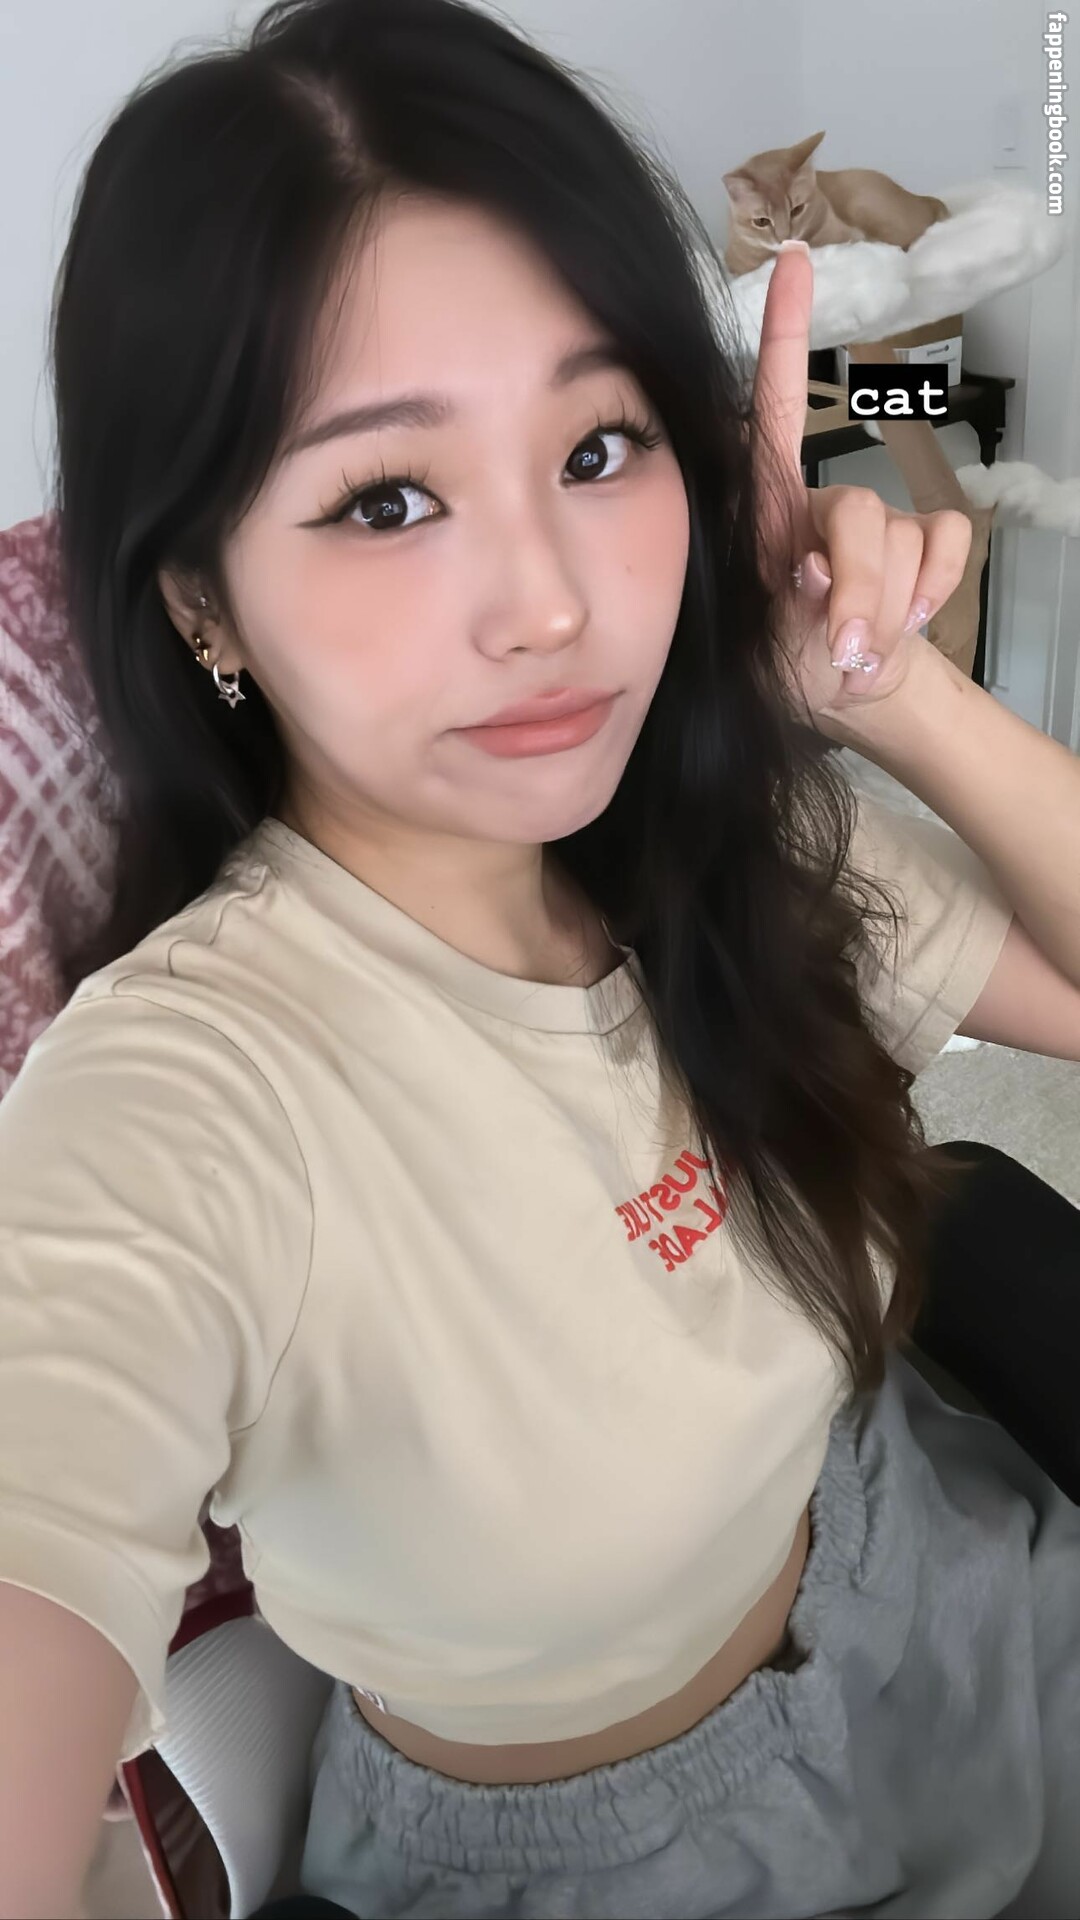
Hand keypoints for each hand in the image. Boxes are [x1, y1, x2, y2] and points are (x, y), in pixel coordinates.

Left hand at [749, 245, 972, 738]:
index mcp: (764, 511)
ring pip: (899, 536)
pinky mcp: (922, 542)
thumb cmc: (779, 665)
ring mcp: (874, 522)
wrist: (842, 698)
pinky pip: (944, 539)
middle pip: (856, 511)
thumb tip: (817, 566)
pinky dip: (931, 587)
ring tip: (858, 649)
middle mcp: (818, 502)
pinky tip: (906, 621)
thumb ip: (775, 595)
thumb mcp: (753, 639)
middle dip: (859, 586)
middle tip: (843, 645)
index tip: (796, 263)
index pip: (774, 410)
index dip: (786, 334)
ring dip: (887, 604)